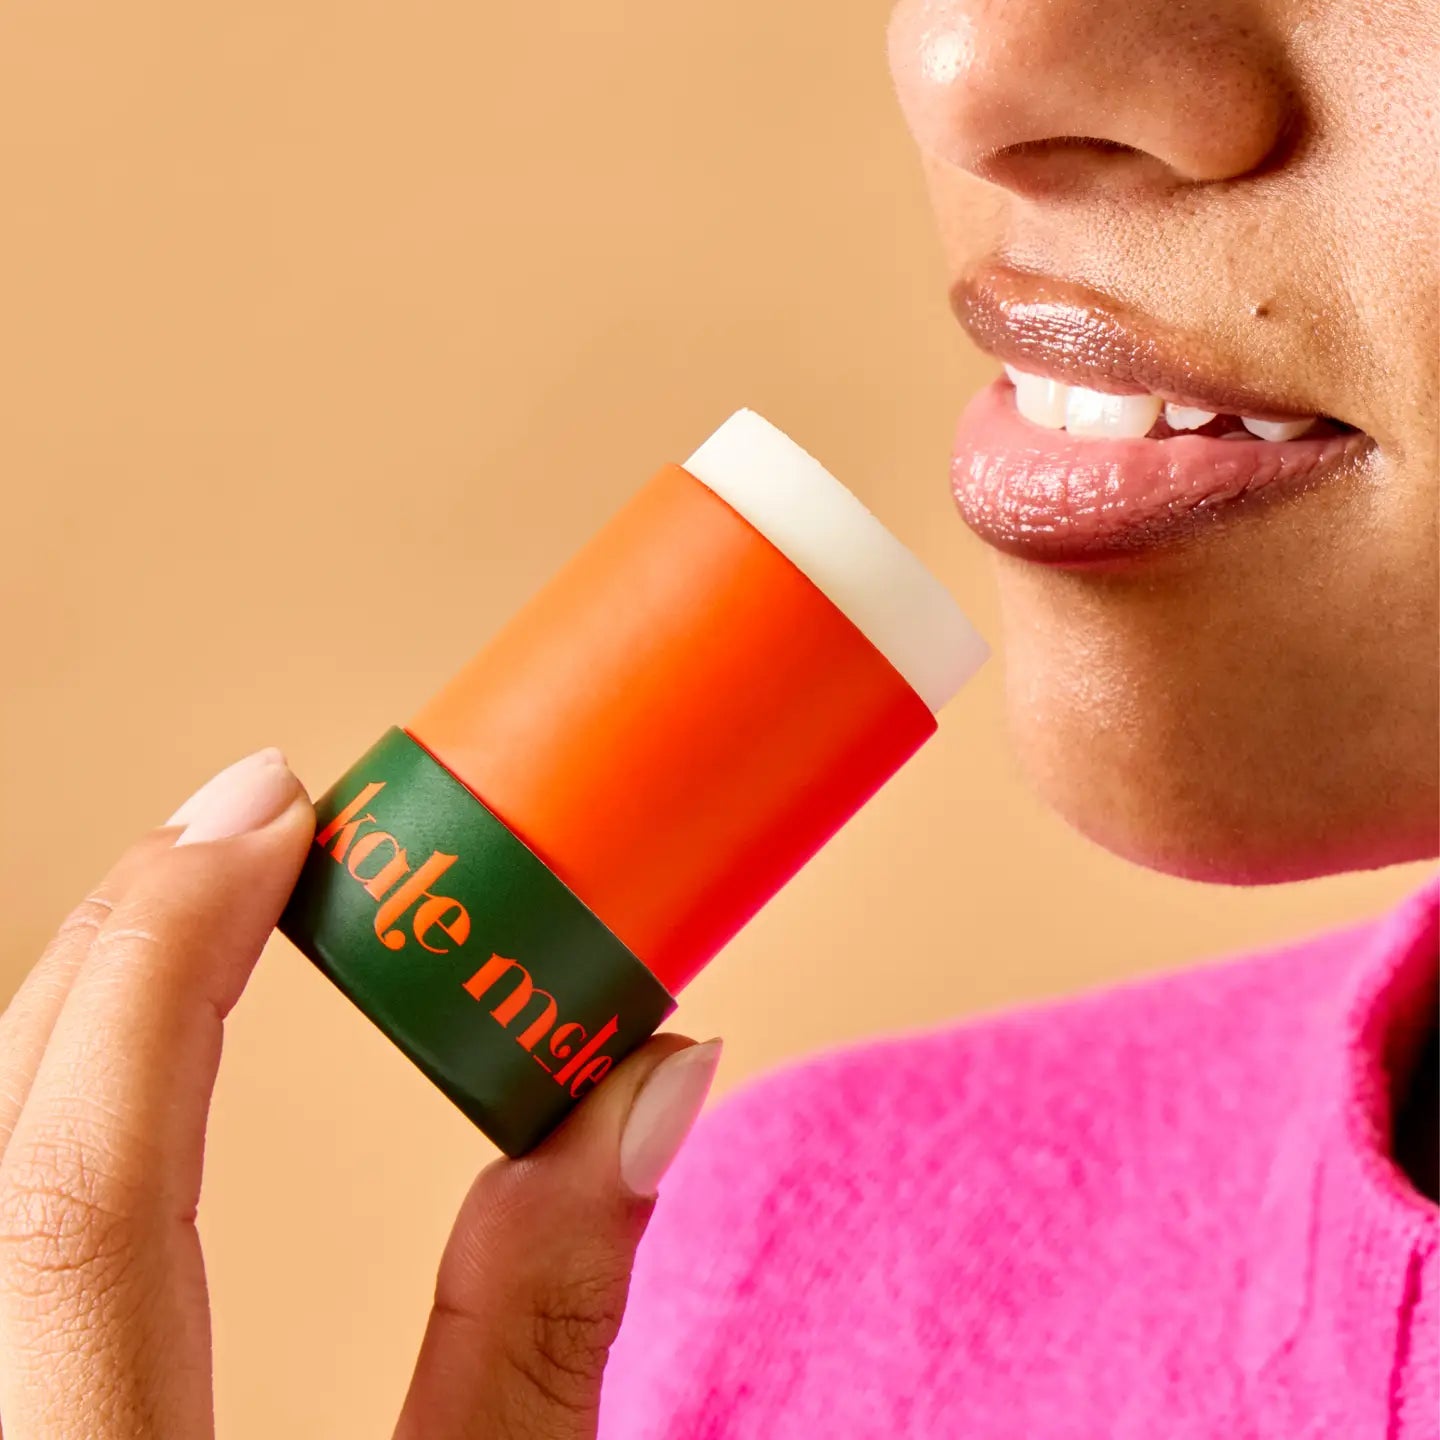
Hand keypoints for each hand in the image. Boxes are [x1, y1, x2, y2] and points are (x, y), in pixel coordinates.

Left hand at [0, 748, 718, 1439]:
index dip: (167, 961)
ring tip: (210, 893)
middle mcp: (6, 1434)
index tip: (273, 809)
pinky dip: (67, 1081)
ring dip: (92, 996)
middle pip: (9, 1135)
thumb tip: (654, 1083)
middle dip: (132, 934)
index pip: (82, 1190)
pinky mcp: (21, 1398)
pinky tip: (142, 1044)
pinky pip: (6, 1204)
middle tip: (260, 810)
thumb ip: (545, 1320)